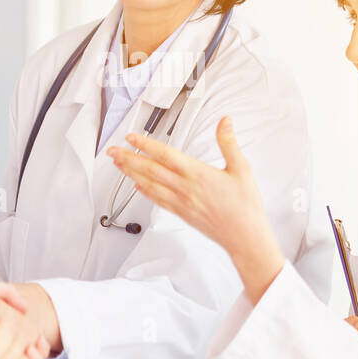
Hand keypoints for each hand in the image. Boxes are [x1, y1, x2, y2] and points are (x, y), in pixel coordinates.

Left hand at [108, 116, 283, 302]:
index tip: (131, 137)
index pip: (165, 155)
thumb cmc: (244, 206)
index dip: (145, 145)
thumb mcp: (241, 169)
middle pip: (150, 170)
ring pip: (149, 185)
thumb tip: (225, 121)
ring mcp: (181, 202)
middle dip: (129, 158)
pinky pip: (158, 200)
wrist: (244, 237)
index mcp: (197, 174)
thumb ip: (229, 143)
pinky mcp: (181, 213)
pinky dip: (145, 192)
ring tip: (118, 164)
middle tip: (113, 150)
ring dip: (131, 173)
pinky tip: (137, 187)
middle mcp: (185, 188)